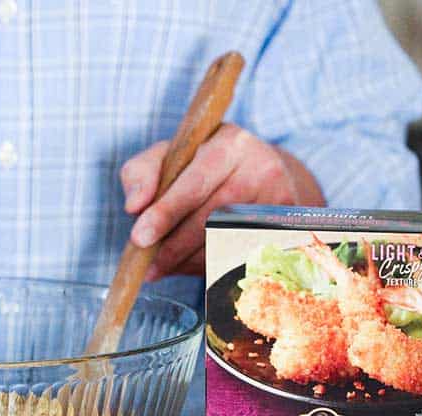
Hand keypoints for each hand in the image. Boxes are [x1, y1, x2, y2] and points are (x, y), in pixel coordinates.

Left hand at [120, 123, 323, 280]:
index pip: (194, 183)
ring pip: (225, 244)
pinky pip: (242, 258)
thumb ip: (141, 173)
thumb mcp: (169, 157)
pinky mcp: (287, 229)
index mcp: (230, 143)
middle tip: (148, 266)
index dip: (165, 213)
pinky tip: (193, 264)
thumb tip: (135, 206)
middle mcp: (262, 167)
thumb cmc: (202, 166)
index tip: (139, 237)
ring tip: (165, 266)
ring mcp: (280, 200)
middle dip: (173, 246)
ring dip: (189, 261)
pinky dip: (210, 267)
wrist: (261, 173)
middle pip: (210, 219)